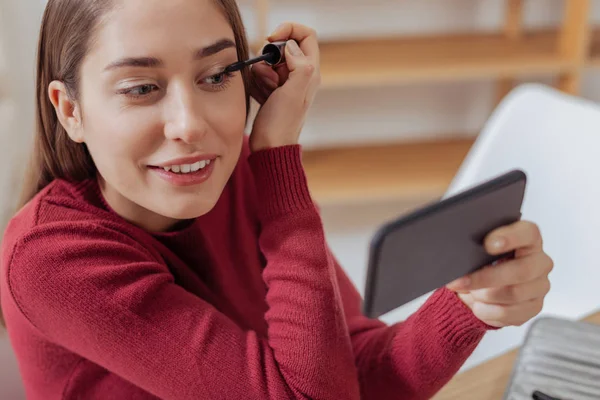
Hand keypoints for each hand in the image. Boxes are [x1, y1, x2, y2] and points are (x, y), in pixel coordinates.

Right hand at [249, 22, 320, 151]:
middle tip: (268, 77)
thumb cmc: (281, 124)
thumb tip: (290, 46)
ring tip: (265, 91)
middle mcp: (300, 76)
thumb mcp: (293, 93)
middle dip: (270, 57)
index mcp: (309, 72)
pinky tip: (260, 96)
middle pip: (284, 48)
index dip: (288, 31)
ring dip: (261, 72)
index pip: (305, 36)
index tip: (270, 39)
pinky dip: (257, 82)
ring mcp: (286, 84)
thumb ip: (298, 66)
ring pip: (270, 62)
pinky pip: (261, 76)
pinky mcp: (273, 92)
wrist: (269, 148)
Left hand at [446, 221, 552, 327]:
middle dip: (485, 278)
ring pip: (513, 294)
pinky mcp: (533, 307)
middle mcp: (540, 262)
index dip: (510, 238)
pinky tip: (478, 305)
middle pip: (520, 271)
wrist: (483, 285)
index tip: (487, 245)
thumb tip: (459, 254)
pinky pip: (509, 313)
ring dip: (484, 295)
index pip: (528, 233)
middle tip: (460, 281)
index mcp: (529, 239)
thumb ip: (475, 246)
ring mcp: (540, 286)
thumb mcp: (477, 249)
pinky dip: (487, 311)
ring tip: (469, 292)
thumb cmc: (482, 260)